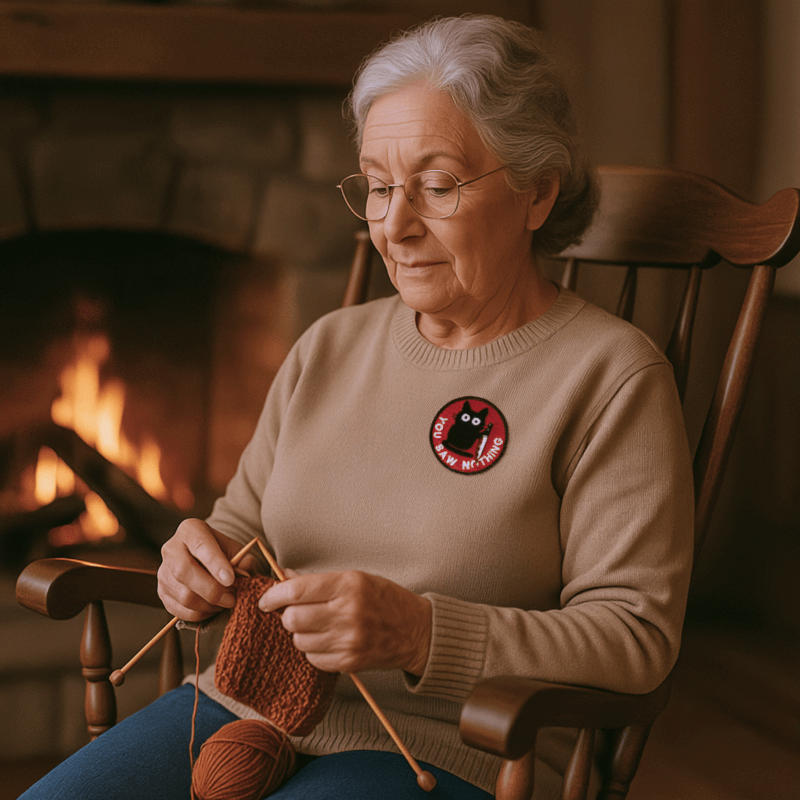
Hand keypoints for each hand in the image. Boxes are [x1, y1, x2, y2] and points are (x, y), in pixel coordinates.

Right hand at [157, 519, 257, 621]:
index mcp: (190, 530)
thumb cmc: (222, 553)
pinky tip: (213, 608)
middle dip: (211, 590)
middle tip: (231, 599)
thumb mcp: (236, 550)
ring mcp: (163, 572)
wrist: (206, 561)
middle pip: (185, 571)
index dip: (215, 564)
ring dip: (209, 605)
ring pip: (183, 595)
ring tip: (226, 603)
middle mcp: (171, 548)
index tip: (230, 579)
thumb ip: (243, 558)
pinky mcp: (162, 592)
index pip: (200, 545)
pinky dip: (200, 614)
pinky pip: (179, 610)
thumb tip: (245, 568)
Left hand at [258, 570, 431, 675]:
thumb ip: (317, 580)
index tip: (266, 600)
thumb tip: (283, 578)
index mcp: (348, 585)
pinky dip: (313, 650)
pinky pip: (313, 659)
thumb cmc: (384, 598)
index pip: (296, 591)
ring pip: (299, 641)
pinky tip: (327, 640)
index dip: (273, 596)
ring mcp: (348, 640)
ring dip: (301, 634)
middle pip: (292, 619)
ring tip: (317, 626)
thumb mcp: (355, 578)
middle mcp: (347, 612)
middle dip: (287, 615)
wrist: (415, 630)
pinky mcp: (349, 662)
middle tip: (296, 611)